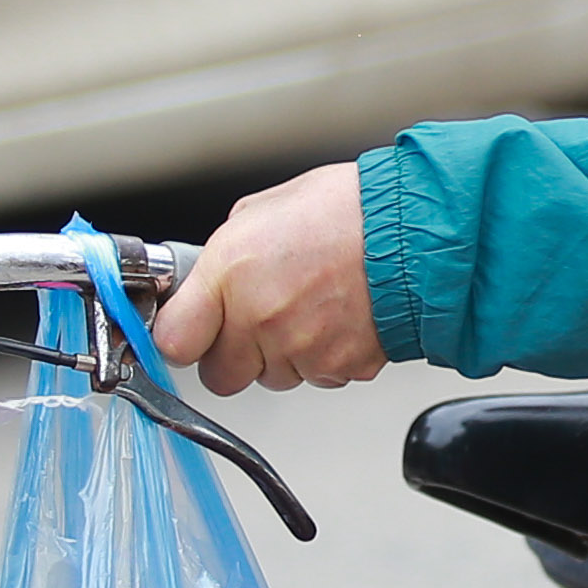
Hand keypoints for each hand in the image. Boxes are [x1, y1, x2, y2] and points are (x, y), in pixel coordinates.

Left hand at [154, 164, 385, 394]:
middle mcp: (261, 319)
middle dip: (231, 354)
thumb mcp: (259, 212)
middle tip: (252, 322)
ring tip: (308, 307)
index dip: (182, 336)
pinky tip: (335, 317)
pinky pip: (316, 376)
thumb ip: (222, 259)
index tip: (190, 330)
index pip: (175, 341)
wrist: (413, 228)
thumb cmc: (344, 209)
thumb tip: (204, 284)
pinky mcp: (340, 368)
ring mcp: (302, 350)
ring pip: (271, 378)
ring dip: (280, 354)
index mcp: (231, 273)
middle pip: (221, 375)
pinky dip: (322, 356)